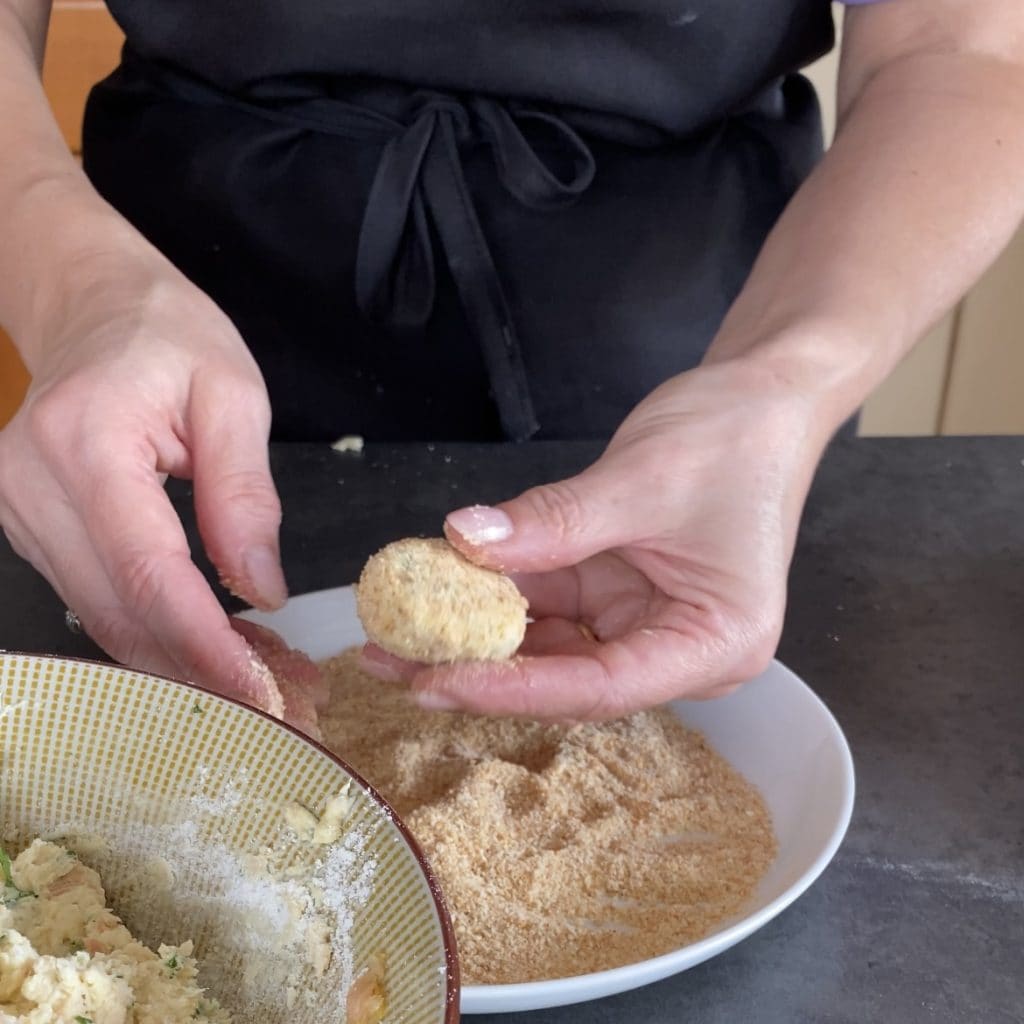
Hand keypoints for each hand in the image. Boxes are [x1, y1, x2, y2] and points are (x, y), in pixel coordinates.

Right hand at [0, 256, 304, 720]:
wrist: (93, 307)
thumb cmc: (166, 334)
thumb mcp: (232, 395)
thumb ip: (244, 496)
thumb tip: (260, 591)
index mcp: (86, 443)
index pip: (150, 574)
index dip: (207, 646)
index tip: (263, 694)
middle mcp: (33, 488)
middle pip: (121, 614)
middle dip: (205, 674)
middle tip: (285, 704)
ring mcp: (20, 514)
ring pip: (106, 621)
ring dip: (184, 664)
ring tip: (267, 682)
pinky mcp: (32, 530)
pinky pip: (99, 600)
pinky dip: (158, 634)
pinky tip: (216, 649)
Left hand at [363, 360, 831, 719]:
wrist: (761, 399)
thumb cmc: (733, 439)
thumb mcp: (640, 481)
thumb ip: (553, 521)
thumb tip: (462, 540)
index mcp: (715, 643)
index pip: (602, 687)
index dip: (515, 689)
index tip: (438, 679)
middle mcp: (680, 649)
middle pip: (567, 677)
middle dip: (479, 668)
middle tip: (393, 664)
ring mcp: (645, 622)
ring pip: (549, 644)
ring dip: (475, 635)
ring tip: (394, 632)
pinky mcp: (617, 592)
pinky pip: (550, 603)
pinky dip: (497, 596)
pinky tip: (439, 588)